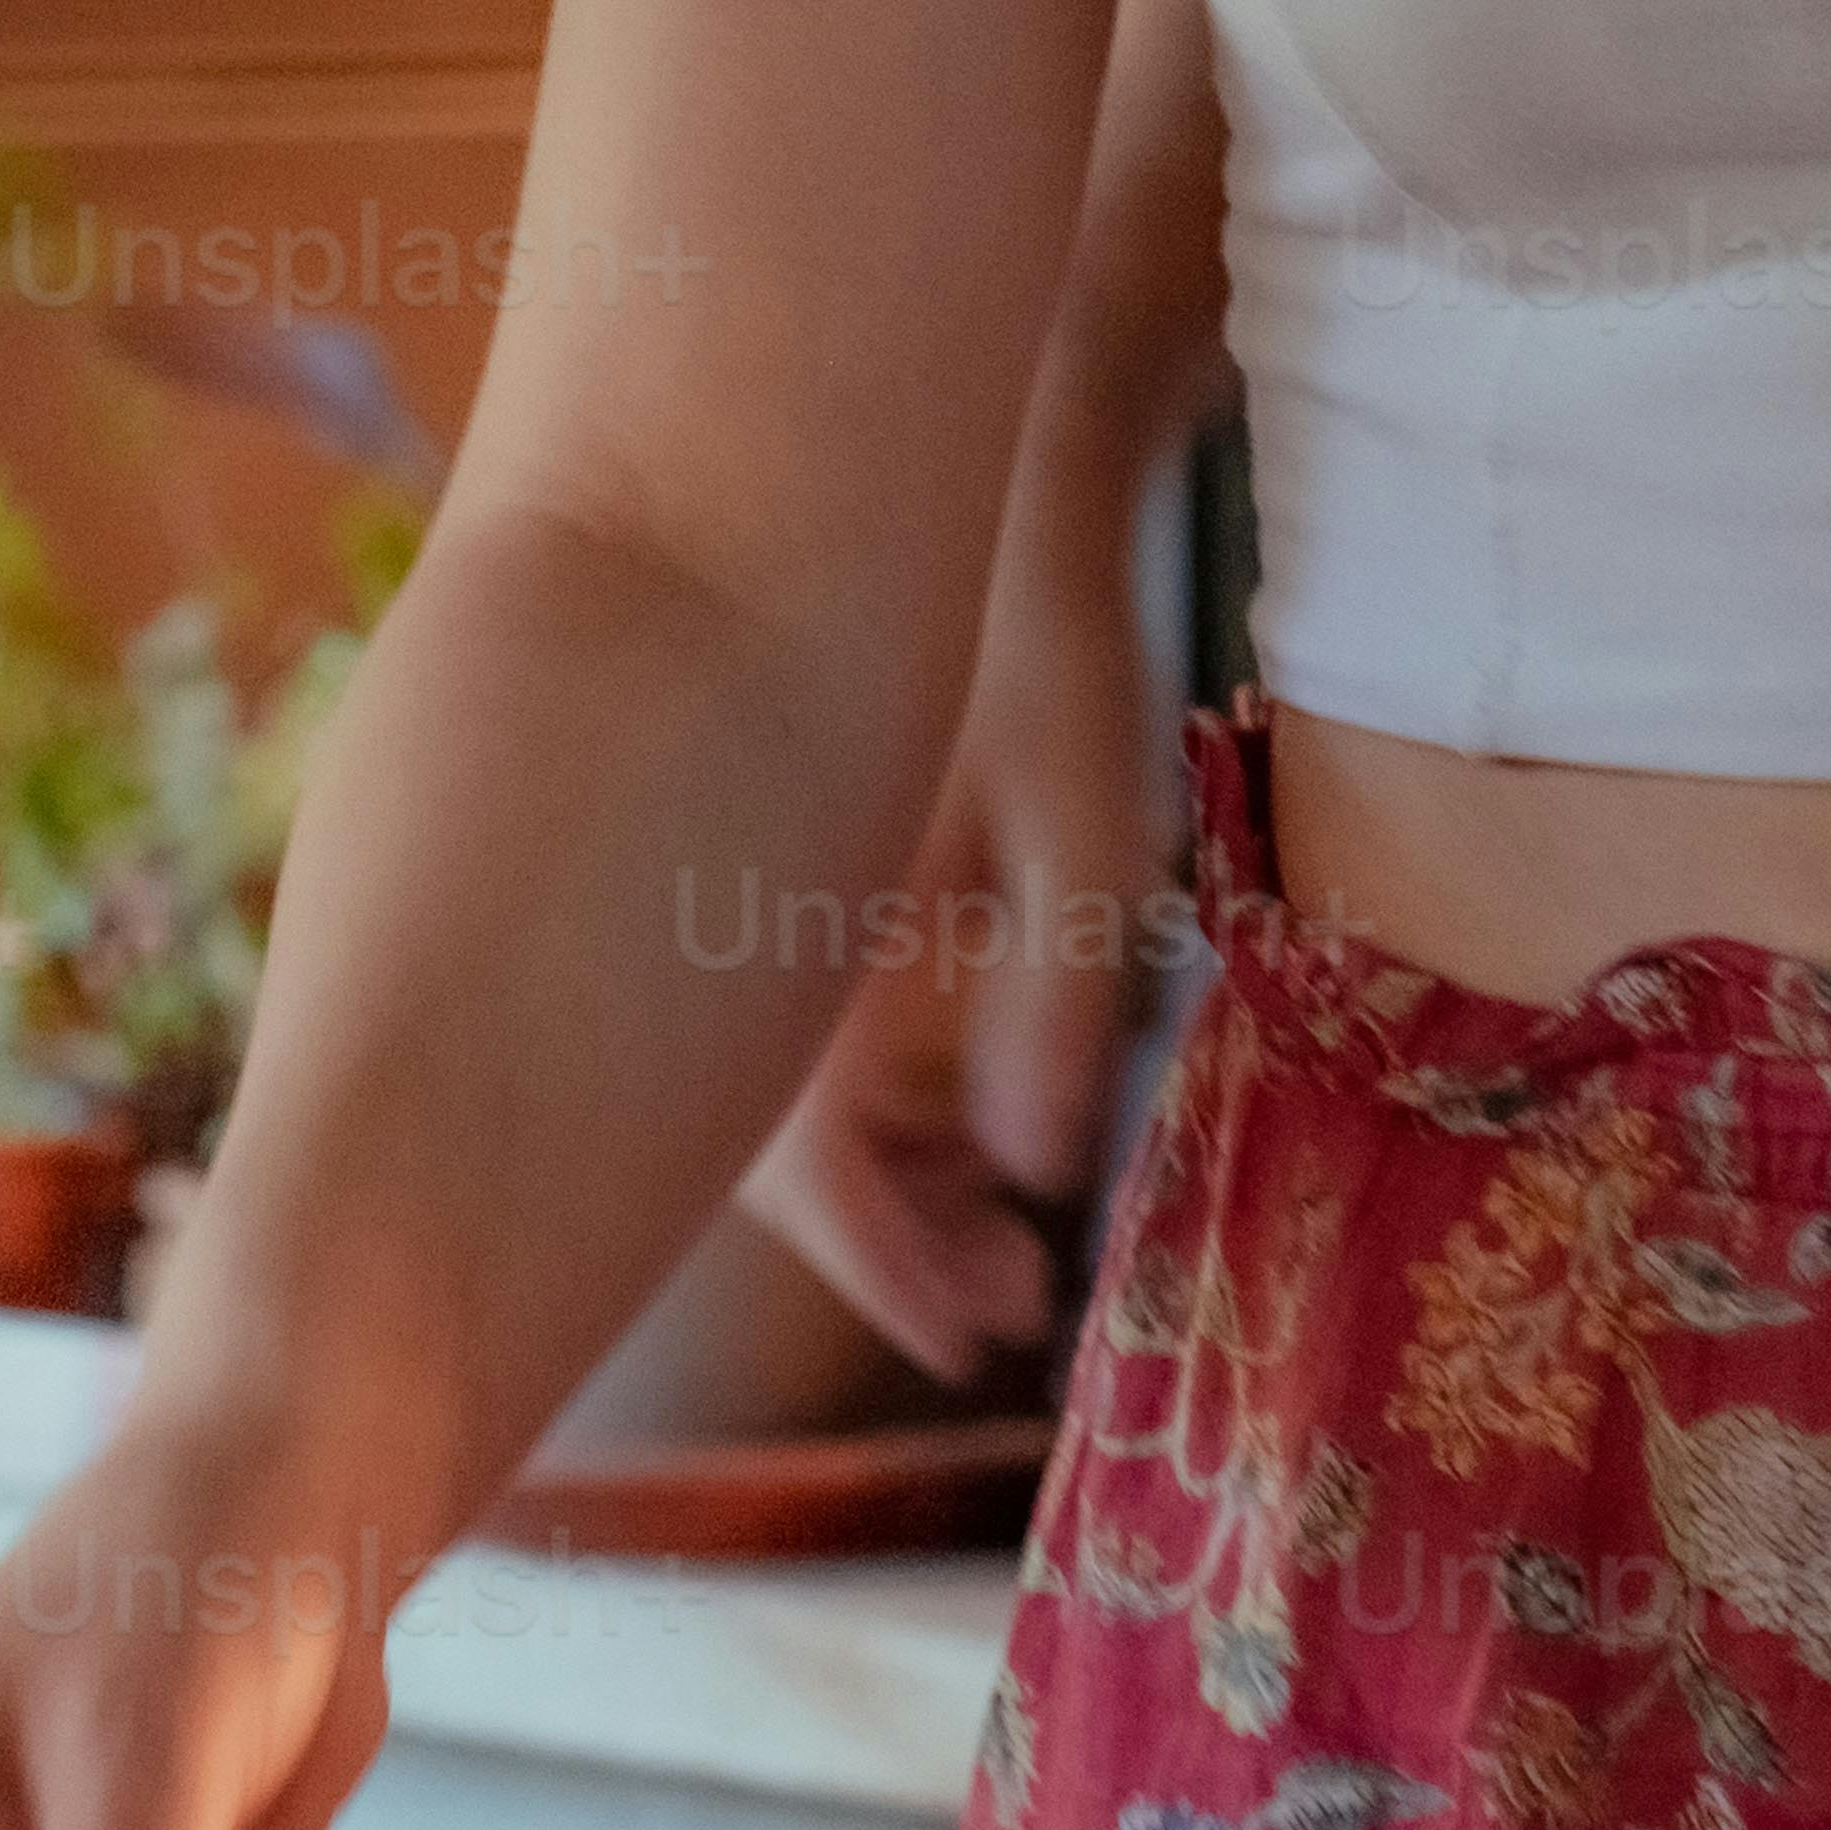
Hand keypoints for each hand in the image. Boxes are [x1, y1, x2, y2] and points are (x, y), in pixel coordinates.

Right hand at [740, 634, 1167, 1385]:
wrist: (981, 484)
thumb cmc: (1044, 644)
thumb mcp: (1088, 828)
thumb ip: (1058, 999)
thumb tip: (1036, 1167)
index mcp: (794, 945)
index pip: (809, 1175)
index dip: (894, 1277)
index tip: (972, 1345)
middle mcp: (742, 942)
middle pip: (788, 1154)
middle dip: (902, 1244)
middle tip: (1018, 1298)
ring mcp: (756, 907)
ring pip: (795, 1095)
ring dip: (898, 1172)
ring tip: (1011, 1234)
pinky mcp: (784, 873)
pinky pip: (807, 1027)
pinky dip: (885, 1094)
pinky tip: (970, 1114)